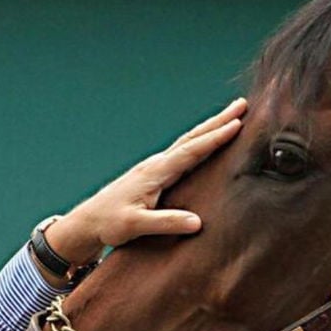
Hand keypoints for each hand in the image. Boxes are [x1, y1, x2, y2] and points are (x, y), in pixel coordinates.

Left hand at [44, 98, 246, 265]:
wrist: (88, 221)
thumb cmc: (109, 223)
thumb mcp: (135, 226)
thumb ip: (165, 223)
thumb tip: (197, 222)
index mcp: (155, 173)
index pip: (191, 151)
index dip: (215, 138)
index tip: (237, 124)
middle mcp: (156, 164)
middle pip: (193, 138)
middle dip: (218, 121)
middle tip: (242, 105)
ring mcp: (155, 168)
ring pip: (189, 143)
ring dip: (211, 129)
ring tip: (232, 118)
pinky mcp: (155, 175)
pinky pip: (183, 153)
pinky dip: (200, 143)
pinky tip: (207, 143)